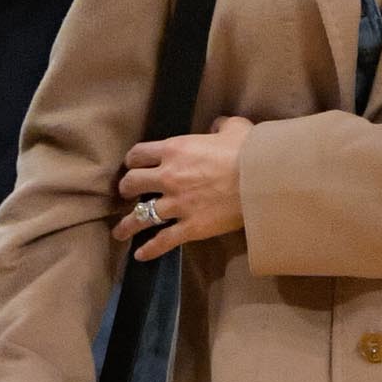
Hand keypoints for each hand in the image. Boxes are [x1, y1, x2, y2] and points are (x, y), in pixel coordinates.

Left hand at [113, 117, 254, 263]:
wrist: (262, 180)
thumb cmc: (249, 151)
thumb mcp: (234, 128)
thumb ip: (220, 126)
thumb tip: (218, 126)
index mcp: (174, 150)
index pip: (139, 154)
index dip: (133, 160)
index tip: (133, 165)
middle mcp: (168, 177)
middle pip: (133, 183)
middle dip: (127, 189)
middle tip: (127, 194)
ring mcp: (177, 204)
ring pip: (141, 217)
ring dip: (128, 224)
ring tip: (119, 232)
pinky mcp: (190, 227)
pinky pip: (163, 241)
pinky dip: (150, 249)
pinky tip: (140, 255)